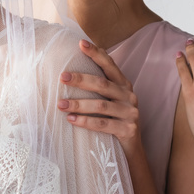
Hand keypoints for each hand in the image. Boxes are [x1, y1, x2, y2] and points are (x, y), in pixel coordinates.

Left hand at [58, 39, 142, 155]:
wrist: (133, 149)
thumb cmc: (115, 120)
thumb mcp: (110, 100)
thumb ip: (99, 86)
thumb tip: (70, 71)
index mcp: (124, 85)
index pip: (110, 65)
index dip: (96, 54)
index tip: (81, 43)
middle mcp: (129, 96)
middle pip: (103, 84)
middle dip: (81, 79)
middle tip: (62, 77)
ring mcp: (130, 113)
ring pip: (101, 106)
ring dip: (78, 104)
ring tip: (60, 104)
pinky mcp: (128, 129)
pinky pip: (103, 124)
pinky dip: (85, 121)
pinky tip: (71, 120)